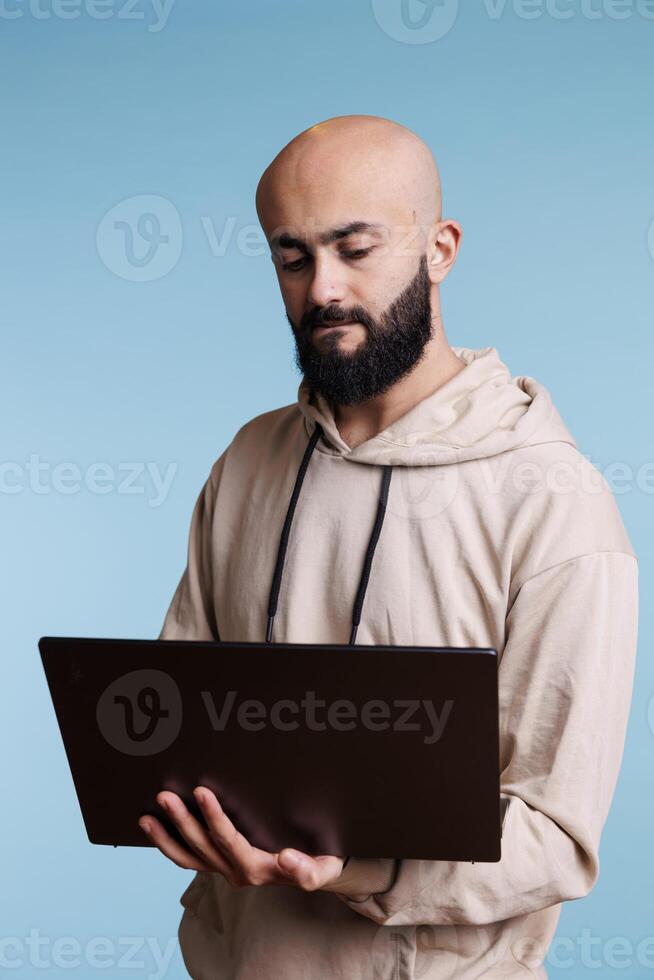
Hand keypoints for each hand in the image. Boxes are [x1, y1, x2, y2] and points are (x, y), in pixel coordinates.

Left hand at [138, 786, 345, 891]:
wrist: (317, 873)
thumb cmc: (321, 863)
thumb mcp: (324, 868)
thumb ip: (308, 870)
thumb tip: (286, 859)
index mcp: (258, 869)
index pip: (229, 840)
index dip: (213, 817)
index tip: (200, 792)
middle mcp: (238, 873)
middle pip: (202, 846)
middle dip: (181, 821)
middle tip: (164, 795)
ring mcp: (226, 871)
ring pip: (189, 857)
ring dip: (167, 837)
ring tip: (147, 816)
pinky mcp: (222, 866)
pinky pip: (190, 860)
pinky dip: (170, 846)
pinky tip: (156, 829)